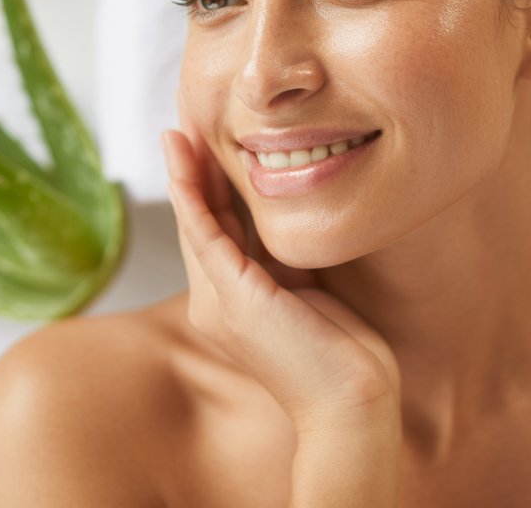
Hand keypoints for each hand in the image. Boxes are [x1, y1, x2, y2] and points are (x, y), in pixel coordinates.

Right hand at [161, 117, 400, 429]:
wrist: (353, 401)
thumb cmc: (342, 354)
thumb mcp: (310, 292)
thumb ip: (290, 262)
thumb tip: (289, 225)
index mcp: (232, 303)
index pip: (214, 234)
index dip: (206, 189)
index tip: (203, 147)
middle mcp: (214, 304)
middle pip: (198, 224)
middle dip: (189, 174)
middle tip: (180, 127)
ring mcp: (218, 304)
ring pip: (194, 225)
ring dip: (183, 176)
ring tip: (177, 134)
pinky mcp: (233, 299)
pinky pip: (204, 237)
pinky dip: (192, 199)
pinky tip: (184, 168)